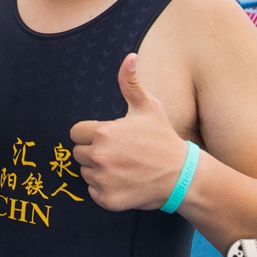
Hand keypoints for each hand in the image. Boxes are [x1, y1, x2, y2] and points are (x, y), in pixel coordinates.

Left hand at [70, 55, 187, 211]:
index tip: (110, 137)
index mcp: (102, 133)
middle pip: (78, 153)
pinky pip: (93, 192)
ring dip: (98, 171)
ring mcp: (103, 180)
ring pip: (85, 173)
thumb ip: (131, 82)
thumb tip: (130, 56)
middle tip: (119, 152)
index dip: (91, 134)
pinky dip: (104, 189)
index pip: (76, 133)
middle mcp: (99, 157)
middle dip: (94, 152)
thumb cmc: (162, 138)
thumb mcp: (148, 107)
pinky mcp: (108, 200)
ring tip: (123, 167)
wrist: (181, 175)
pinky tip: (124, 182)